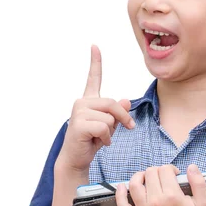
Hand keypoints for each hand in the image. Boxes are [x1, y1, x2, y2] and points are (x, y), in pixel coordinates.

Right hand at [58, 45, 135, 171]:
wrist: (76, 159)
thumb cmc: (92, 140)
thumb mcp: (110, 125)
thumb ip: (117, 112)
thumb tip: (125, 101)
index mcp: (89, 100)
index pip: (94, 78)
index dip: (95, 61)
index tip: (95, 46)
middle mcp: (82, 102)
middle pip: (113, 103)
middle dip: (123, 118)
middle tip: (128, 128)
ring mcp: (79, 112)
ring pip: (110, 118)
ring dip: (111, 132)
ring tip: (99, 137)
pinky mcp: (79, 124)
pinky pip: (104, 128)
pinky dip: (106, 139)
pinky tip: (97, 142)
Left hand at [115, 164, 205, 205]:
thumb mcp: (204, 202)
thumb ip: (199, 182)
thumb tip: (191, 166)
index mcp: (172, 196)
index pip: (165, 170)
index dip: (171, 169)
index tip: (174, 175)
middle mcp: (155, 202)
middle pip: (150, 174)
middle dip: (158, 171)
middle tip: (164, 178)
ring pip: (134, 184)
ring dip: (139, 176)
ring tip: (146, 178)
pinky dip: (119, 195)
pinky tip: (121, 186)